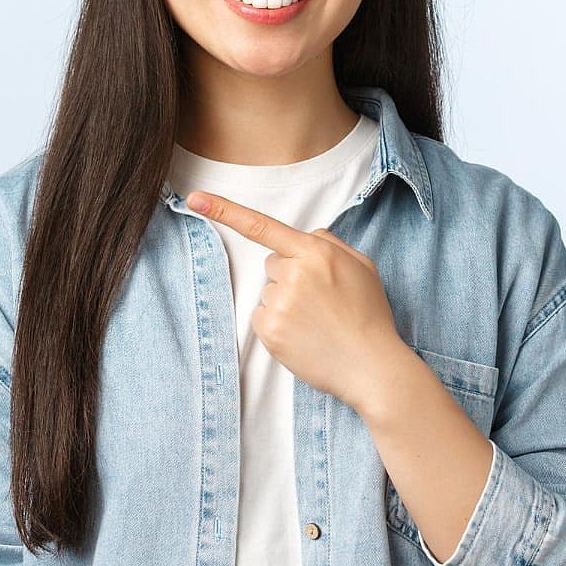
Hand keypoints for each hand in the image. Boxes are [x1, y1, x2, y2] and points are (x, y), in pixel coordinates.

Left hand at [186, 190, 406, 410]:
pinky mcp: (269, 331)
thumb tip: (304, 237)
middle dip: (290, 276)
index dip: (225, 210)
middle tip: (321, 300)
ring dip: (286, 302)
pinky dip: (278, 325)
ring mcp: (279, 303)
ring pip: (269, 292)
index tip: (194, 198)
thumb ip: (330, 243)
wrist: (371, 366)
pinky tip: (303, 335)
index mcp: (315, 252)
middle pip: (273, 264)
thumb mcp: (361, 266)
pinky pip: (262, 316)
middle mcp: (293, 273)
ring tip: (317, 321)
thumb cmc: (368, 314)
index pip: (263, 226)